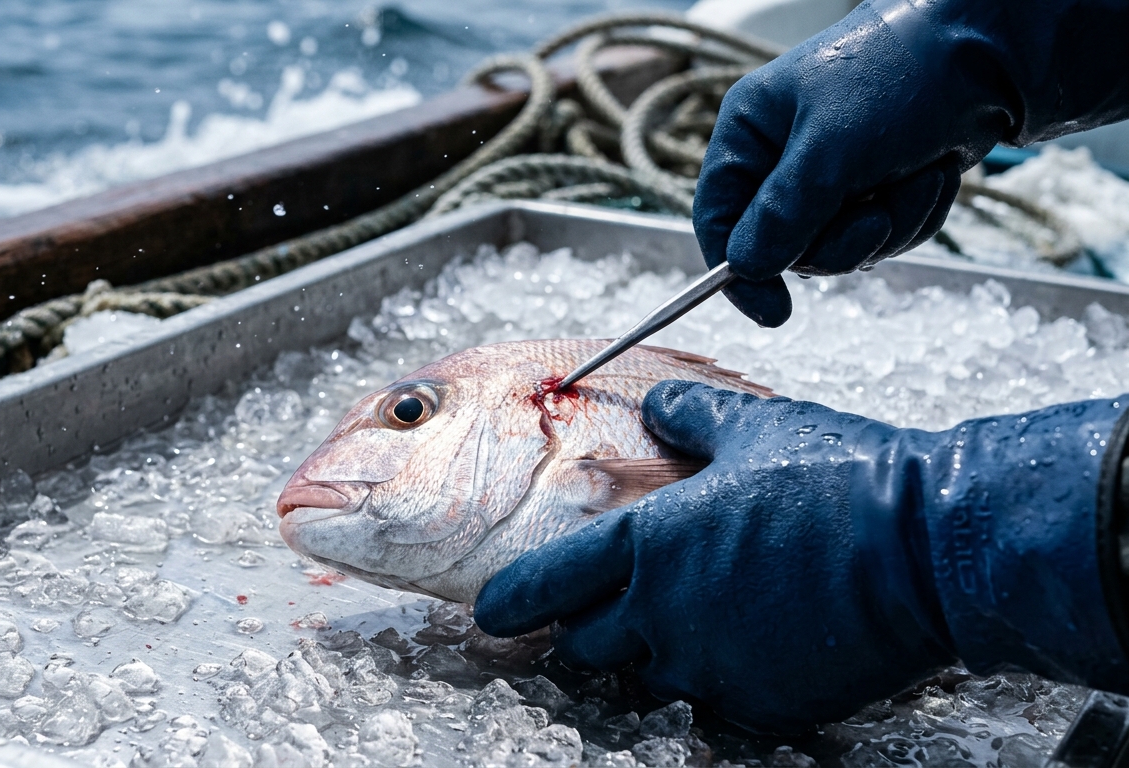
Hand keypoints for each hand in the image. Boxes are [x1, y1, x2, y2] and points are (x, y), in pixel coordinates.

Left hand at [475, 381, 1128, 732]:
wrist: (929, 546)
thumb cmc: (837, 475)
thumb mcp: (752, 426)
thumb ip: (688, 417)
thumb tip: (657, 405)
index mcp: (646, 544)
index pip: (549, 584)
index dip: (514, 600)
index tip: (493, 613)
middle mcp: (664, 614)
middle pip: (589, 644)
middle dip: (591, 627)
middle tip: (614, 606)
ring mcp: (713, 666)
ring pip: (651, 676)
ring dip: (657, 652)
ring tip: (696, 618)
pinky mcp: (765, 703)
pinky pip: (719, 699)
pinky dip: (723, 675)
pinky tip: (755, 641)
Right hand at [693, 1, 1004, 326]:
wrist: (989, 49)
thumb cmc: (899, 75)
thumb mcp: (833, 148)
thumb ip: (784, 212)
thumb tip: (746, 268)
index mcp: (749, 132)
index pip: (717, 217)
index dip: (738, 271)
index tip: (773, 312)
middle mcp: (781, 157)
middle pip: (785, 246)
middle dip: (843, 237)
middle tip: (877, 211)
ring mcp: (830, 177)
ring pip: (840, 248)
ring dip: (890, 223)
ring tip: (919, 172)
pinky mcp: (876, 189)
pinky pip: (882, 238)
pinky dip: (915, 216)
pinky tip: (933, 174)